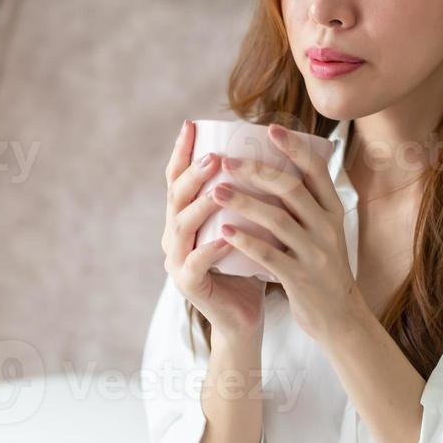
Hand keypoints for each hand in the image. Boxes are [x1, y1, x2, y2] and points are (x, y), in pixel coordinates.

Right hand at [162, 120, 265, 337]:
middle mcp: (173, 236)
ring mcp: (177, 262)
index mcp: (184, 218)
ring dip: (200, 206)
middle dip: (193, 174)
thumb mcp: (246, 225)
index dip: (181, 152)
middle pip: (176, 197)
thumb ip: (247, 196)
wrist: (245, 317)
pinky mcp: (188, 285)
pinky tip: (227, 236)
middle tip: (215, 156)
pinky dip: (210, 248)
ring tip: (220, 189)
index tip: (191, 125)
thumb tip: (269, 151)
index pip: (177, 179)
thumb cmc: (249, 266)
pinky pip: (196, 263)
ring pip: (181, 227)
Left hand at [211, 123, 369, 342]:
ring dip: (244, 202)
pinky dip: (247, 241)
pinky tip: (225, 231)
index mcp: (332, 210)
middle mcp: (326, 227)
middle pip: (292, 189)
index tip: (270, 128)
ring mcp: (315, 253)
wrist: (339, 318)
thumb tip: (277, 167)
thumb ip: (306, 204)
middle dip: (257, 171)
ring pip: (278, 219)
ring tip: (216, 190)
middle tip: (226, 160)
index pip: (316, 170)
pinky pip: (270, 255)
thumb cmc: (321, 268)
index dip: (294, 147)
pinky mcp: (301, 278)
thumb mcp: (323, 231)